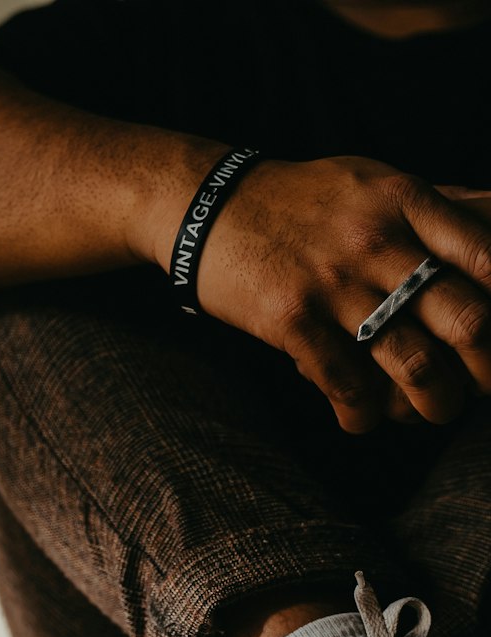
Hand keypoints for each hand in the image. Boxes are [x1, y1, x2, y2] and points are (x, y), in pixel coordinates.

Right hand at [194, 157, 490, 432]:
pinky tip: (363, 418)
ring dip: (434, 403)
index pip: (490, 258)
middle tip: (479, 386)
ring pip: (413, 363)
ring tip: (434, 412)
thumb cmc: (303, 201)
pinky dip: (363, 415)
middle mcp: (378, 240)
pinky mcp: (291, 319)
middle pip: (466, 319)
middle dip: (486, 368)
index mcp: (408, 201)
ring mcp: (334, 283)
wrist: (209, 206)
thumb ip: (442, 207)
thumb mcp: (378, 181)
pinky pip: (345, 384)